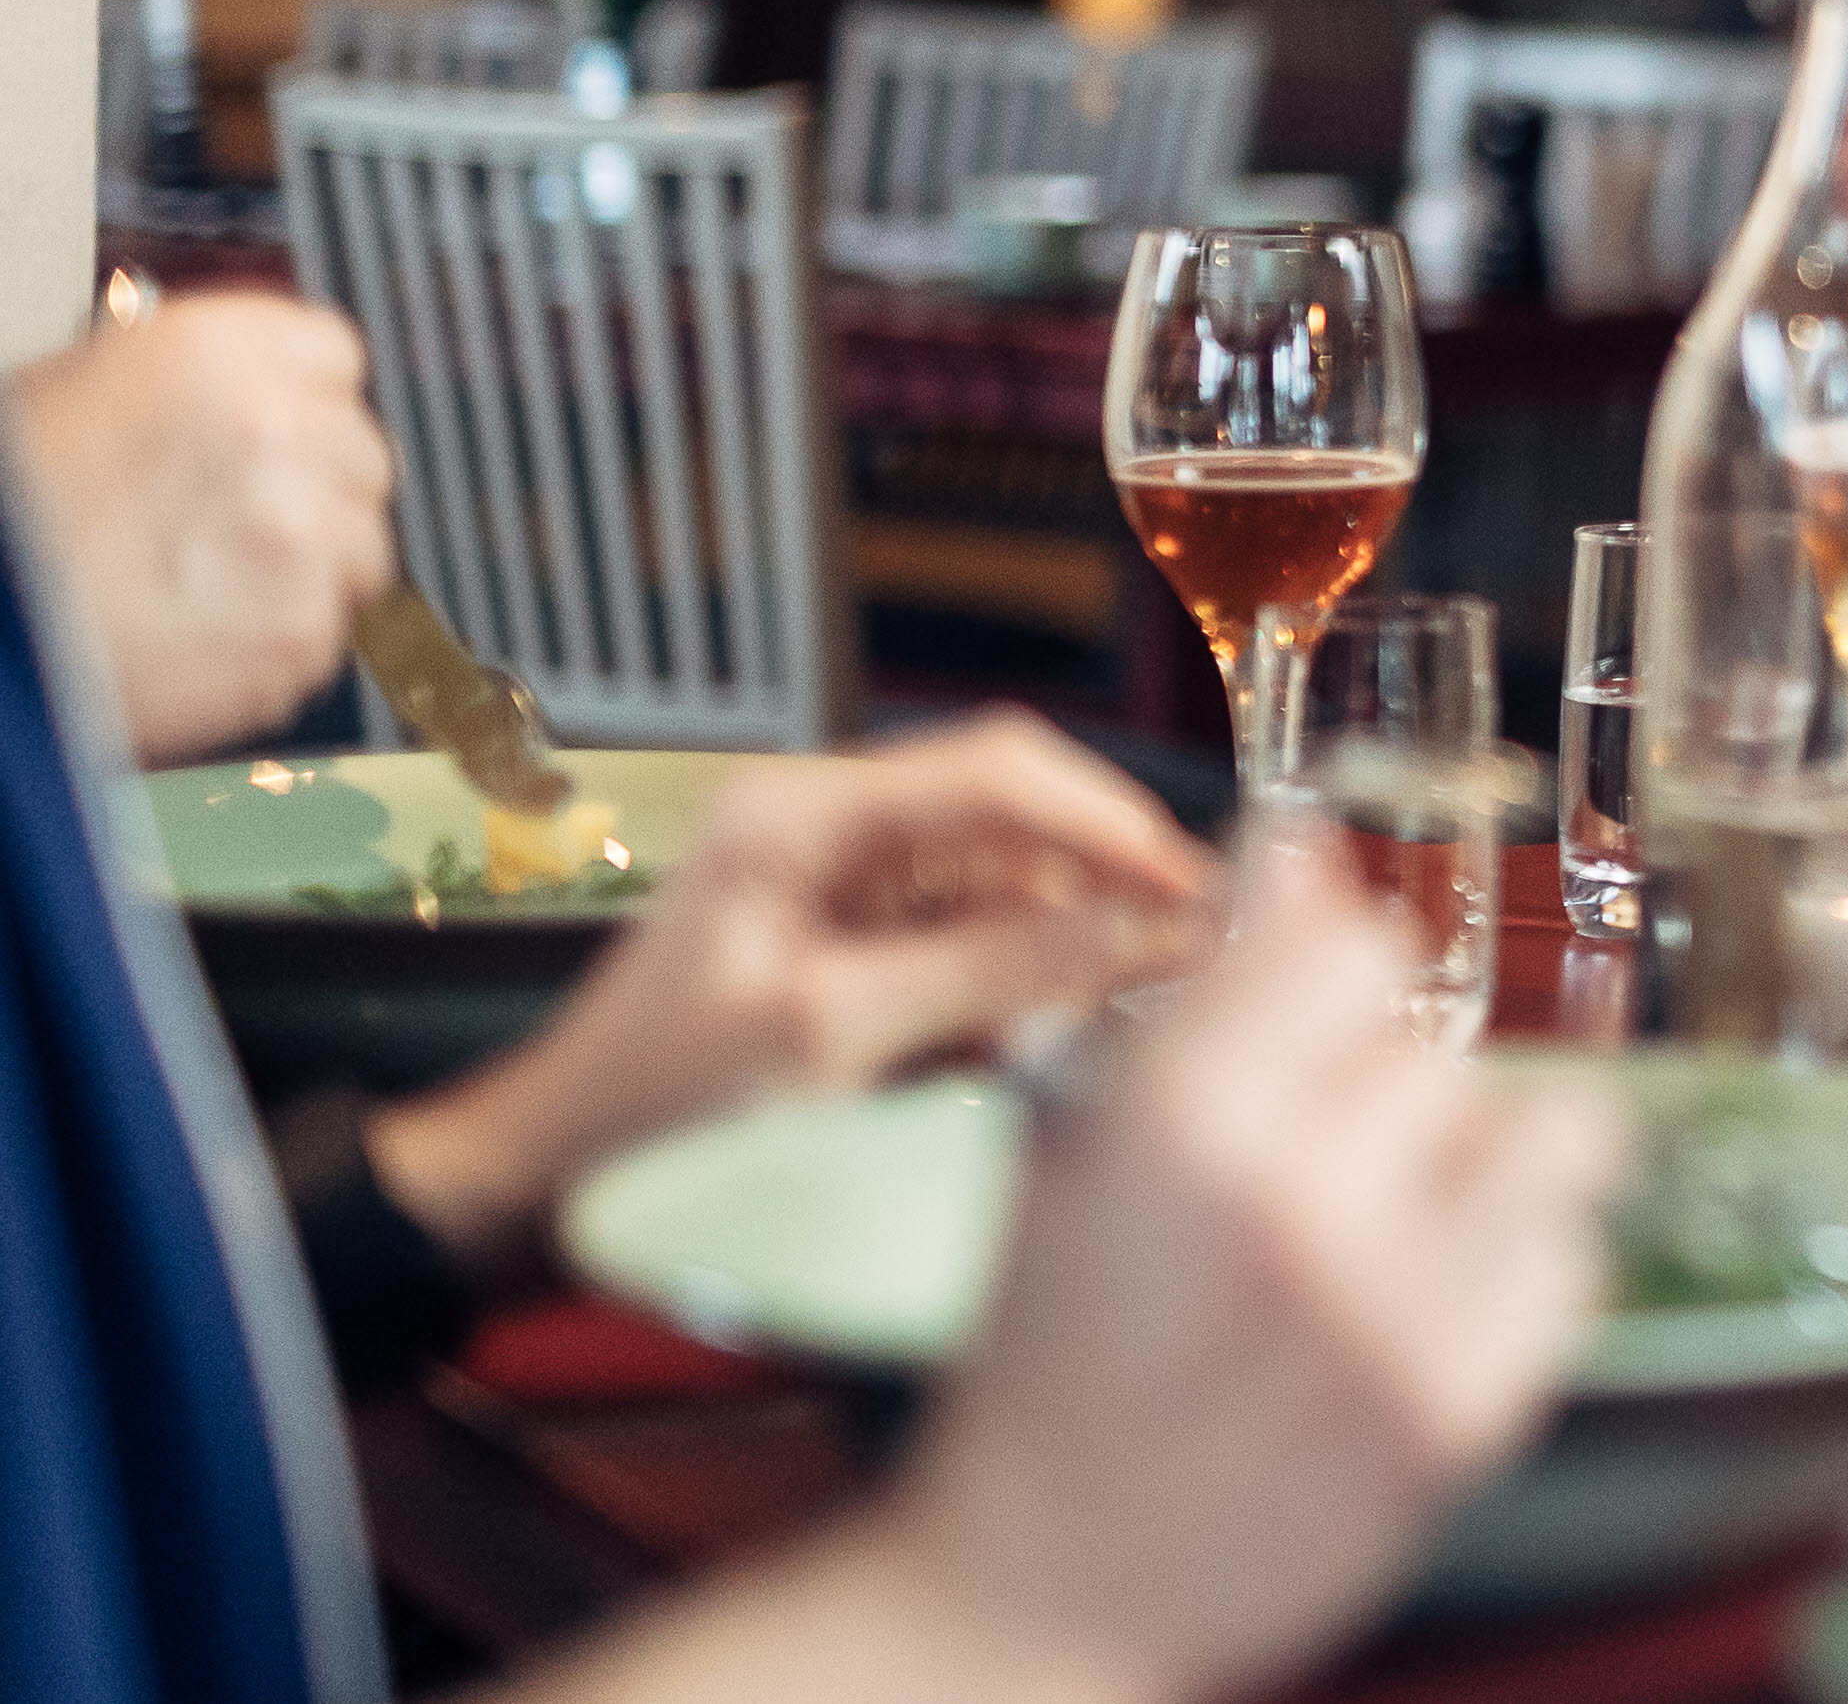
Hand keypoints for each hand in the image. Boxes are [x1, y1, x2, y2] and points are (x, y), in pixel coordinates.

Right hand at [6, 294, 395, 760]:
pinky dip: (282, 638)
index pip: (331, 354)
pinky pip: (329, 626)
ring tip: (210, 584)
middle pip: (358, 451)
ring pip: (362, 542)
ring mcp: (299, 531)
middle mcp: (273, 429)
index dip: (303, 398)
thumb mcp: (75, 394)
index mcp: (214, 352)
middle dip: (314, 487)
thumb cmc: (6, 515)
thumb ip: (187, 382)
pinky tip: (205, 633)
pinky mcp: (301, 626)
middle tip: (235, 521)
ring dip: (310, 565)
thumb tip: (240, 386)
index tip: (283, 428)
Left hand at [369, 713, 1216, 1279]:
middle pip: (1012, 813)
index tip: (1199, 891)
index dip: (1113, 824)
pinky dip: (1015, 980)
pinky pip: (967, 933)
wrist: (542, 1182)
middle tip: (1182, 954)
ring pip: (1002, 875)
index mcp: (804, 815)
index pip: (999, 771)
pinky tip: (1028, 1040)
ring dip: (1062, 937)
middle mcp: (825, 825)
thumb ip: (997, 968)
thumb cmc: (654, 1110)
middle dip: (1100, 879)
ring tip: (1102, 1014)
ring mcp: (835, 882)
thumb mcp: (835, 1034)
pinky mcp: (845, 941)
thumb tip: (1150, 927)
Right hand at [865, 842, 1623, 1700]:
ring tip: (1419, 1209)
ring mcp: (1396, 1315)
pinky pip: (1573, 1265)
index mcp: (1178, 1133)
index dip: (1335, 955)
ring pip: (1554, 1132)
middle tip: (1327, 1155)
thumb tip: (1302, 855)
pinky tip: (1438, 1301)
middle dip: (1382, 1087)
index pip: (1350, 944)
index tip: (1326, 976)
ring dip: (1492, 1158)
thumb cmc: (1052, 1371)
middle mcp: (1300, 1210)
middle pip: (1439, 1046)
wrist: (1044, 1590)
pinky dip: (1521, 1271)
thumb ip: (1206, 1006)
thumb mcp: (1078, 1161)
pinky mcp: (1465, 1410)